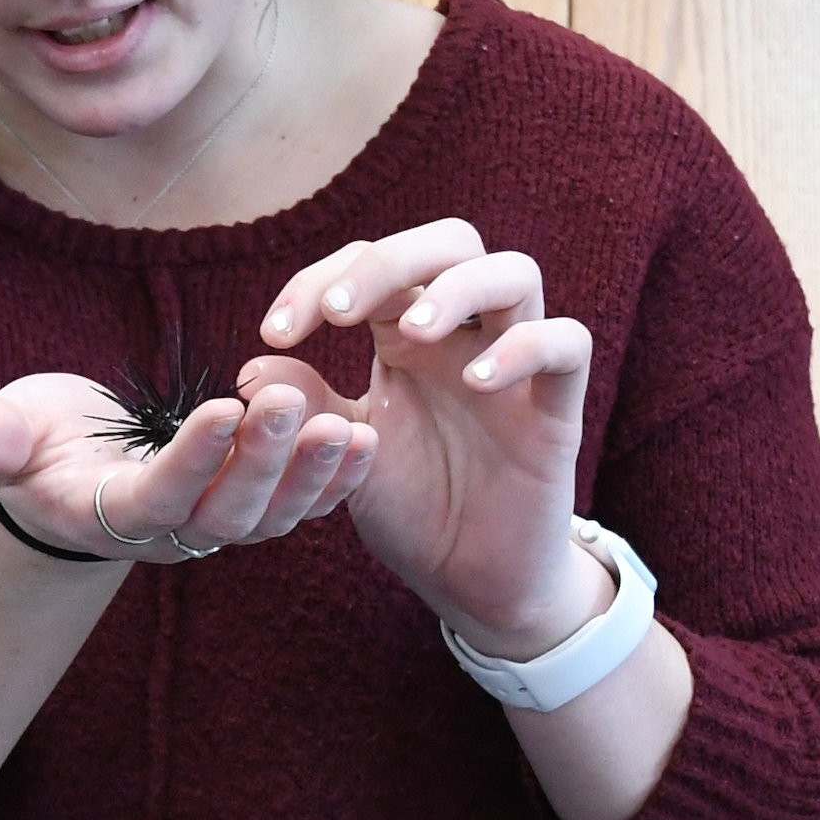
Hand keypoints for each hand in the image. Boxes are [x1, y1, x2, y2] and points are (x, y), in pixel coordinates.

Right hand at [0, 369, 372, 563]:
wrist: (69, 473)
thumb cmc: (37, 443)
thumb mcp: (7, 430)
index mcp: (110, 514)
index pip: (159, 496)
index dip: (193, 460)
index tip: (225, 407)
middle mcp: (170, 534)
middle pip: (226, 515)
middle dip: (264, 462)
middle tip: (295, 403)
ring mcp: (214, 528)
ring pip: (272, 518)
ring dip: (313, 476)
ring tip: (352, 427)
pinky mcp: (248, 510)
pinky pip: (299, 508)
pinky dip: (335, 482)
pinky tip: (368, 442)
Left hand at [247, 219, 607, 654]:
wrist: (469, 578)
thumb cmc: (412, 504)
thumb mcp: (342, 454)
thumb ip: (307, 407)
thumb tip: (251, 371)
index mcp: (406, 334)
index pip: (371, 263)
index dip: (317, 279)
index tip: (275, 333)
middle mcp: (464, 334)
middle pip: (450, 242)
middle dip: (389, 261)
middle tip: (336, 312)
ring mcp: (516, 363)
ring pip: (516, 272)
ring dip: (459, 290)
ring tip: (412, 335)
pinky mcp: (557, 407)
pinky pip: (568, 343)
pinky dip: (525, 347)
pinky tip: (477, 381)